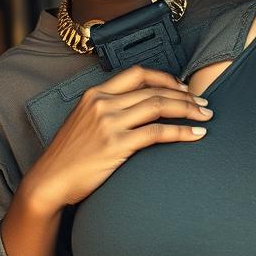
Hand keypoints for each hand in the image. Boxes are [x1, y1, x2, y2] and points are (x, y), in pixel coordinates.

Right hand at [20, 65, 211, 213]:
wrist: (49, 181)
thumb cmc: (69, 156)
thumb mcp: (84, 122)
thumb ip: (108, 110)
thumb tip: (139, 110)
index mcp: (94, 93)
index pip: (137, 73)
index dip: (165, 78)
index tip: (183, 88)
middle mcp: (102, 103)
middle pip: (154, 90)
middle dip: (185, 96)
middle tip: (204, 104)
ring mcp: (109, 123)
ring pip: (159, 107)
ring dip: (188, 110)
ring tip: (205, 117)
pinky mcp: (116, 145)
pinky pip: (157, 133)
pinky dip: (181, 132)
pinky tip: (196, 135)